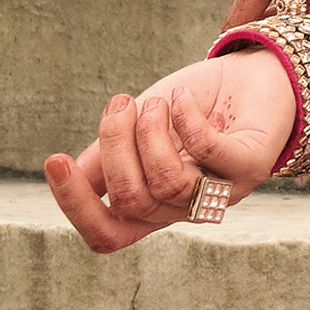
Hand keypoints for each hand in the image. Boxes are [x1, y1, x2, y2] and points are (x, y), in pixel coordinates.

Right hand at [46, 50, 297, 257]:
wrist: (255, 74)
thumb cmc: (191, 105)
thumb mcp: (137, 129)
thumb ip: (106, 156)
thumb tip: (68, 176)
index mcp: (153, 206)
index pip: (108, 236)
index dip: (77, 207)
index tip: (55, 160)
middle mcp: (185, 208)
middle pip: (130, 201)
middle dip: (114, 144)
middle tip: (122, 104)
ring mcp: (221, 192)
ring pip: (166, 181)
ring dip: (150, 129)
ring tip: (158, 102)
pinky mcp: (251, 166)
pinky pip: (208, 151)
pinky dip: (185, 117)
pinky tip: (185, 99)